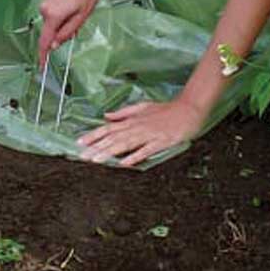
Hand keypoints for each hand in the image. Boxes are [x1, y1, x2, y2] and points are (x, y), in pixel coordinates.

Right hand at [37, 0, 108, 66]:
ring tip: (79, 14)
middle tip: (78, 26)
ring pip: (52, 25)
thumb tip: (54, 46)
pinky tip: (74, 10)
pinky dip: (61, 19)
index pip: (44, 41)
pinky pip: (52, 17)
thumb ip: (66, 33)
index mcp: (53, 15)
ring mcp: (45, 4)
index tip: (43, 67)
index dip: (43, 56)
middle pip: (49, 33)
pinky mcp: (48, 0)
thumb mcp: (81, 18)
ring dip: (63, 26)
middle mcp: (45, 9)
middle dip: (61, 36)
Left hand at [76, 98, 203, 167]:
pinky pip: (145, 150)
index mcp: (132, 119)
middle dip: (97, 147)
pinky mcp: (161, 141)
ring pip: (125, 144)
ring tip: (96, 160)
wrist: (188, 109)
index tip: (80, 142)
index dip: (93, 135)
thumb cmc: (166, 109)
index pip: (108, 127)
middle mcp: (137, 126)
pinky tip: (124, 163)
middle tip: (82, 155)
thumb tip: (106, 116)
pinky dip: (134, 156)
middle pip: (113, 137)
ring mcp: (149, 134)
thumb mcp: (142, 107)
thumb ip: (123, 113)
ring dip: (110, 152)